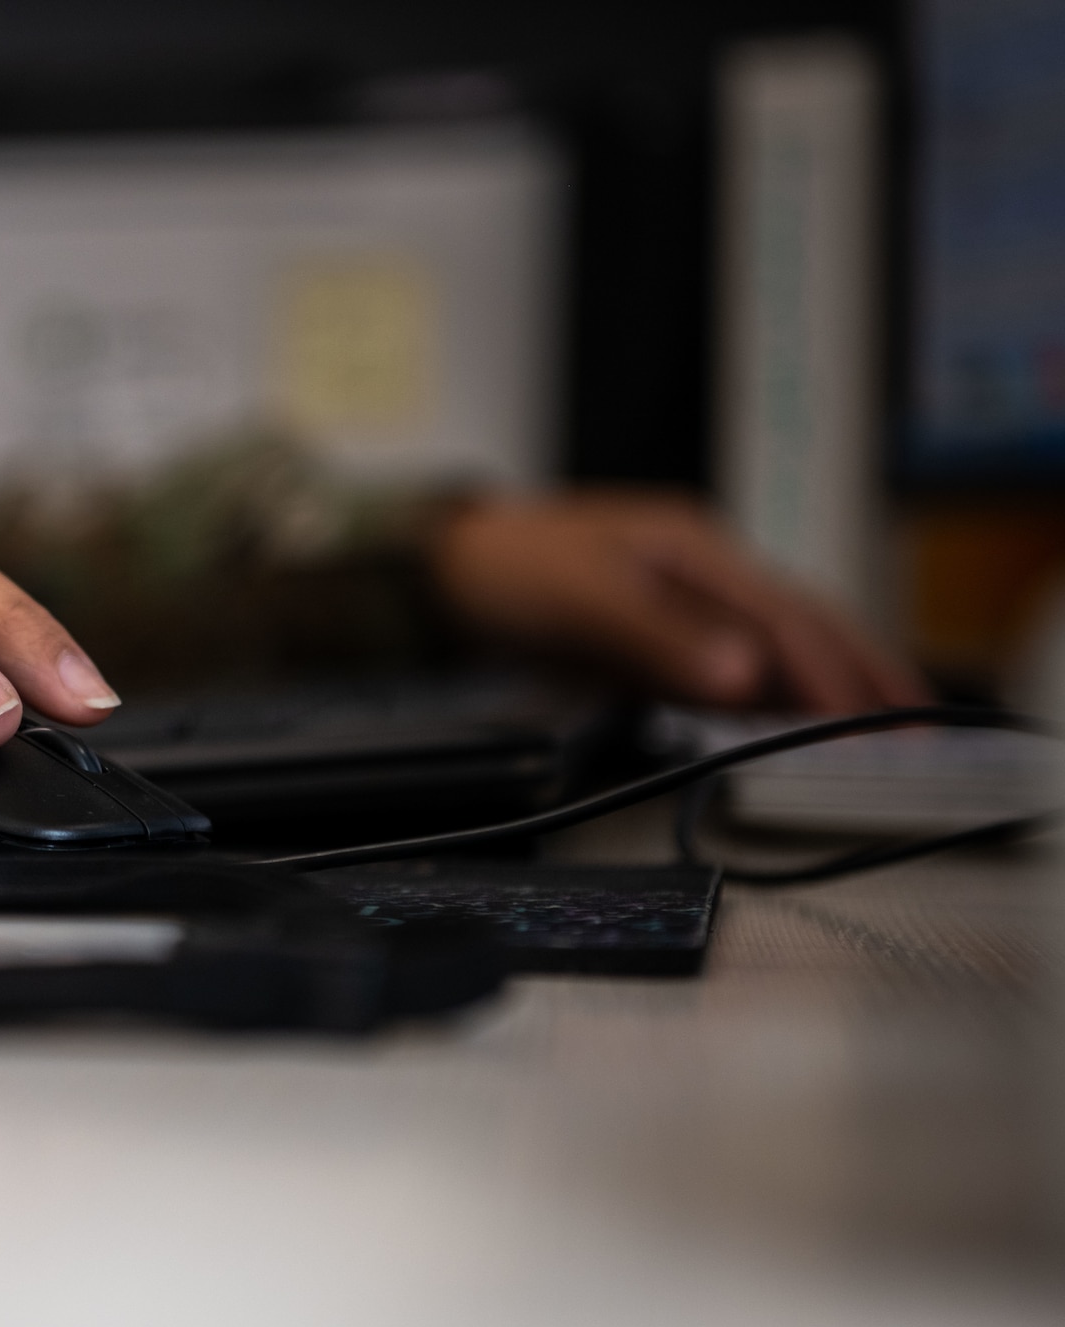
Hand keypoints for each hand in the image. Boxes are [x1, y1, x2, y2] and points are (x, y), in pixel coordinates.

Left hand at [429, 491, 929, 712]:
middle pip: (802, 625)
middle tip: (922, 732)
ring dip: (832, 690)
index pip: (784, 614)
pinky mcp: (663, 642)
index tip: (868, 722)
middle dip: (864, 675)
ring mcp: (686, 606)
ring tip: (888, 738)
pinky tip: (803, 731)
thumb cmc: (509, 567)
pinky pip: (737, 671)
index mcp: (693, 547)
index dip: (833, 669)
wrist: (446, 570)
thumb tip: (748, 677)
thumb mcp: (581, 596)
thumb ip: (660, 637)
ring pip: (778, 649)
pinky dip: (779, 702)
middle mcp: (702, 573)